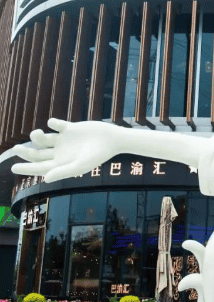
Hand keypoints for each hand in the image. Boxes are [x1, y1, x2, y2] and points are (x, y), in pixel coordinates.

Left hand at [11, 119, 125, 182]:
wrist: (112, 139)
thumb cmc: (98, 155)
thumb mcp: (81, 165)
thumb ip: (63, 171)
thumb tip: (45, 178)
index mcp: (61, 163)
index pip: (40, 167)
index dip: (26, 168)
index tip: (13, 168)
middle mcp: (60, 152)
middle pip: (38, 153)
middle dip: (26, 152)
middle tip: (16, 148)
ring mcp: (64, 140)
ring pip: (44, 139)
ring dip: (37, 136)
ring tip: (36, 133)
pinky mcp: (71, 128)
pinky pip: (57, 125)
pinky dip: (52, 123)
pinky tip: (53, 124)